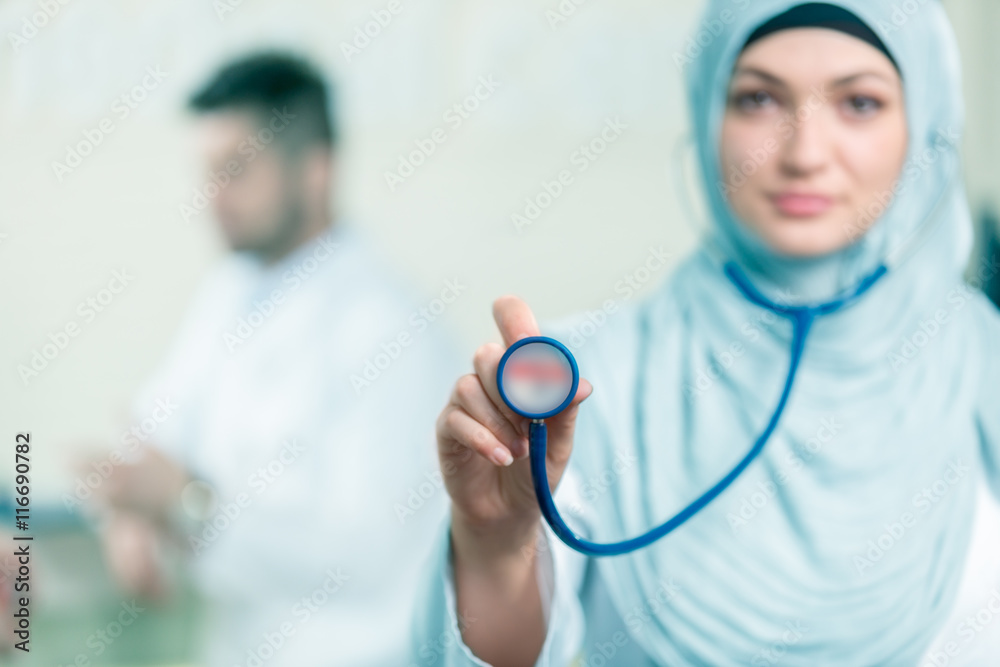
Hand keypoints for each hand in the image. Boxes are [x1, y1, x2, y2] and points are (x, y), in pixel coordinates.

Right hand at [436, 295, 592, 550]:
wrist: (510, 513)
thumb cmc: (537, 468)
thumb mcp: (559, 442)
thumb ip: (565, 410)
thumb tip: (581, 385)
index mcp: (520, 370)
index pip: (511, 321)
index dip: (515, 320)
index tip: (526, 340)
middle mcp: (488, 379)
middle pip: (487, 355)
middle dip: (512, 389)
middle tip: (531, 420)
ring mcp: (464, 402)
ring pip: (469, 386)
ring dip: (500, 421)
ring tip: (521, 449)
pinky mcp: (447, 429)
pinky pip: (457, 420)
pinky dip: (484, 439)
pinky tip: (504, 458)